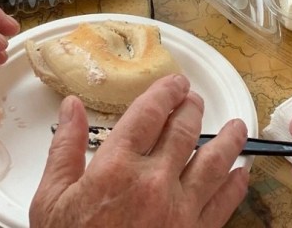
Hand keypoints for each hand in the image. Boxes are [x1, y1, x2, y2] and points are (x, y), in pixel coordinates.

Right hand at [30, 74, 249, 227]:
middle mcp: (153, 181)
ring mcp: (179, 209)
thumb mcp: (51, 199)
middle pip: (184, 130)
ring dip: (228, 140)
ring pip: (214, 162)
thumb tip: (72, 107)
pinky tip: (241, 174)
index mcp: (116, 167)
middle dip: (192, 108)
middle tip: (194, 99)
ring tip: (236, 127)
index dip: (165, 92)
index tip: (174, 83)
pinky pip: (224, 204)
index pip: (149, 113)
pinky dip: (235, 186)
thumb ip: (64, 149)